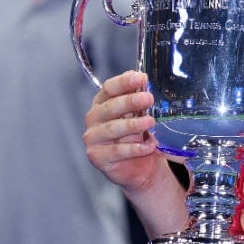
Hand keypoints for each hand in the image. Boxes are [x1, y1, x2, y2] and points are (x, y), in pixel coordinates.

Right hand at [83, 70, 166, 191]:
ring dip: (133, 125)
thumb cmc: (139, 137)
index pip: (109, 88)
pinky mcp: (97, 156)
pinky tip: (148, 145)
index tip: (141, 78)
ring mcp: (93, 138)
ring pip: (113, 129)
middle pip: (110, 107)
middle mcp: (94, 119)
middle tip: (148, 98)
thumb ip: (140, 101)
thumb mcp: (140, 115)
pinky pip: (117, 151)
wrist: (140, 166)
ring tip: (150, 122)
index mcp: (102, 103)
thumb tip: (146, 82)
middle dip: (130, 101)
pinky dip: (135, 148)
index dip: (124, 82)